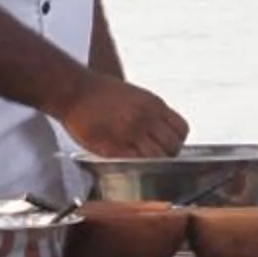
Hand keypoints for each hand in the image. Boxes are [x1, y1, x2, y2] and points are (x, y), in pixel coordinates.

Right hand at [58, 73, 189, 159]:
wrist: (75, 91)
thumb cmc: (100, 91)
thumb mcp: (136, 95)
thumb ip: (151, 112)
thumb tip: (161, 129)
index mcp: (153, 105)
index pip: (181, 129)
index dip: (177, 140)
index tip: (169, 144)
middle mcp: (146, 119)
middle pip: (173, 147)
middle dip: (168, 154)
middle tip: (157, 156)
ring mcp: (131, 134)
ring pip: (158, 157)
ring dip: (154, 162)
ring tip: (142, 160)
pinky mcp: (115, 147)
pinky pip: (136, 162)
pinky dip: (136, 165)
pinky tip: (128, 160)